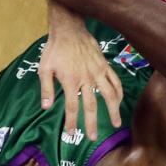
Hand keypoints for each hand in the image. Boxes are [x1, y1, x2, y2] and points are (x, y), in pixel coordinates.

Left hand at [39, 20, 123, 140]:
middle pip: (91, 105)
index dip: (71, 122)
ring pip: (109, 94)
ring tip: (116, 122)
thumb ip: (46, 88)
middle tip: (93, 137)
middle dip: (91, 123)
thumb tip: (46, 107)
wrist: (69, 29)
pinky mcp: (104, 65)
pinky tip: (120, 100)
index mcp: (70, 81)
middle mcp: (86, 79)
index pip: (71, 107)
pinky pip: (115, 80)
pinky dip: (119, 91)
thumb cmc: (54, 49)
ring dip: (113, 110)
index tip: (71, 133)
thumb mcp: (44, 68)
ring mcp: (97, 72)